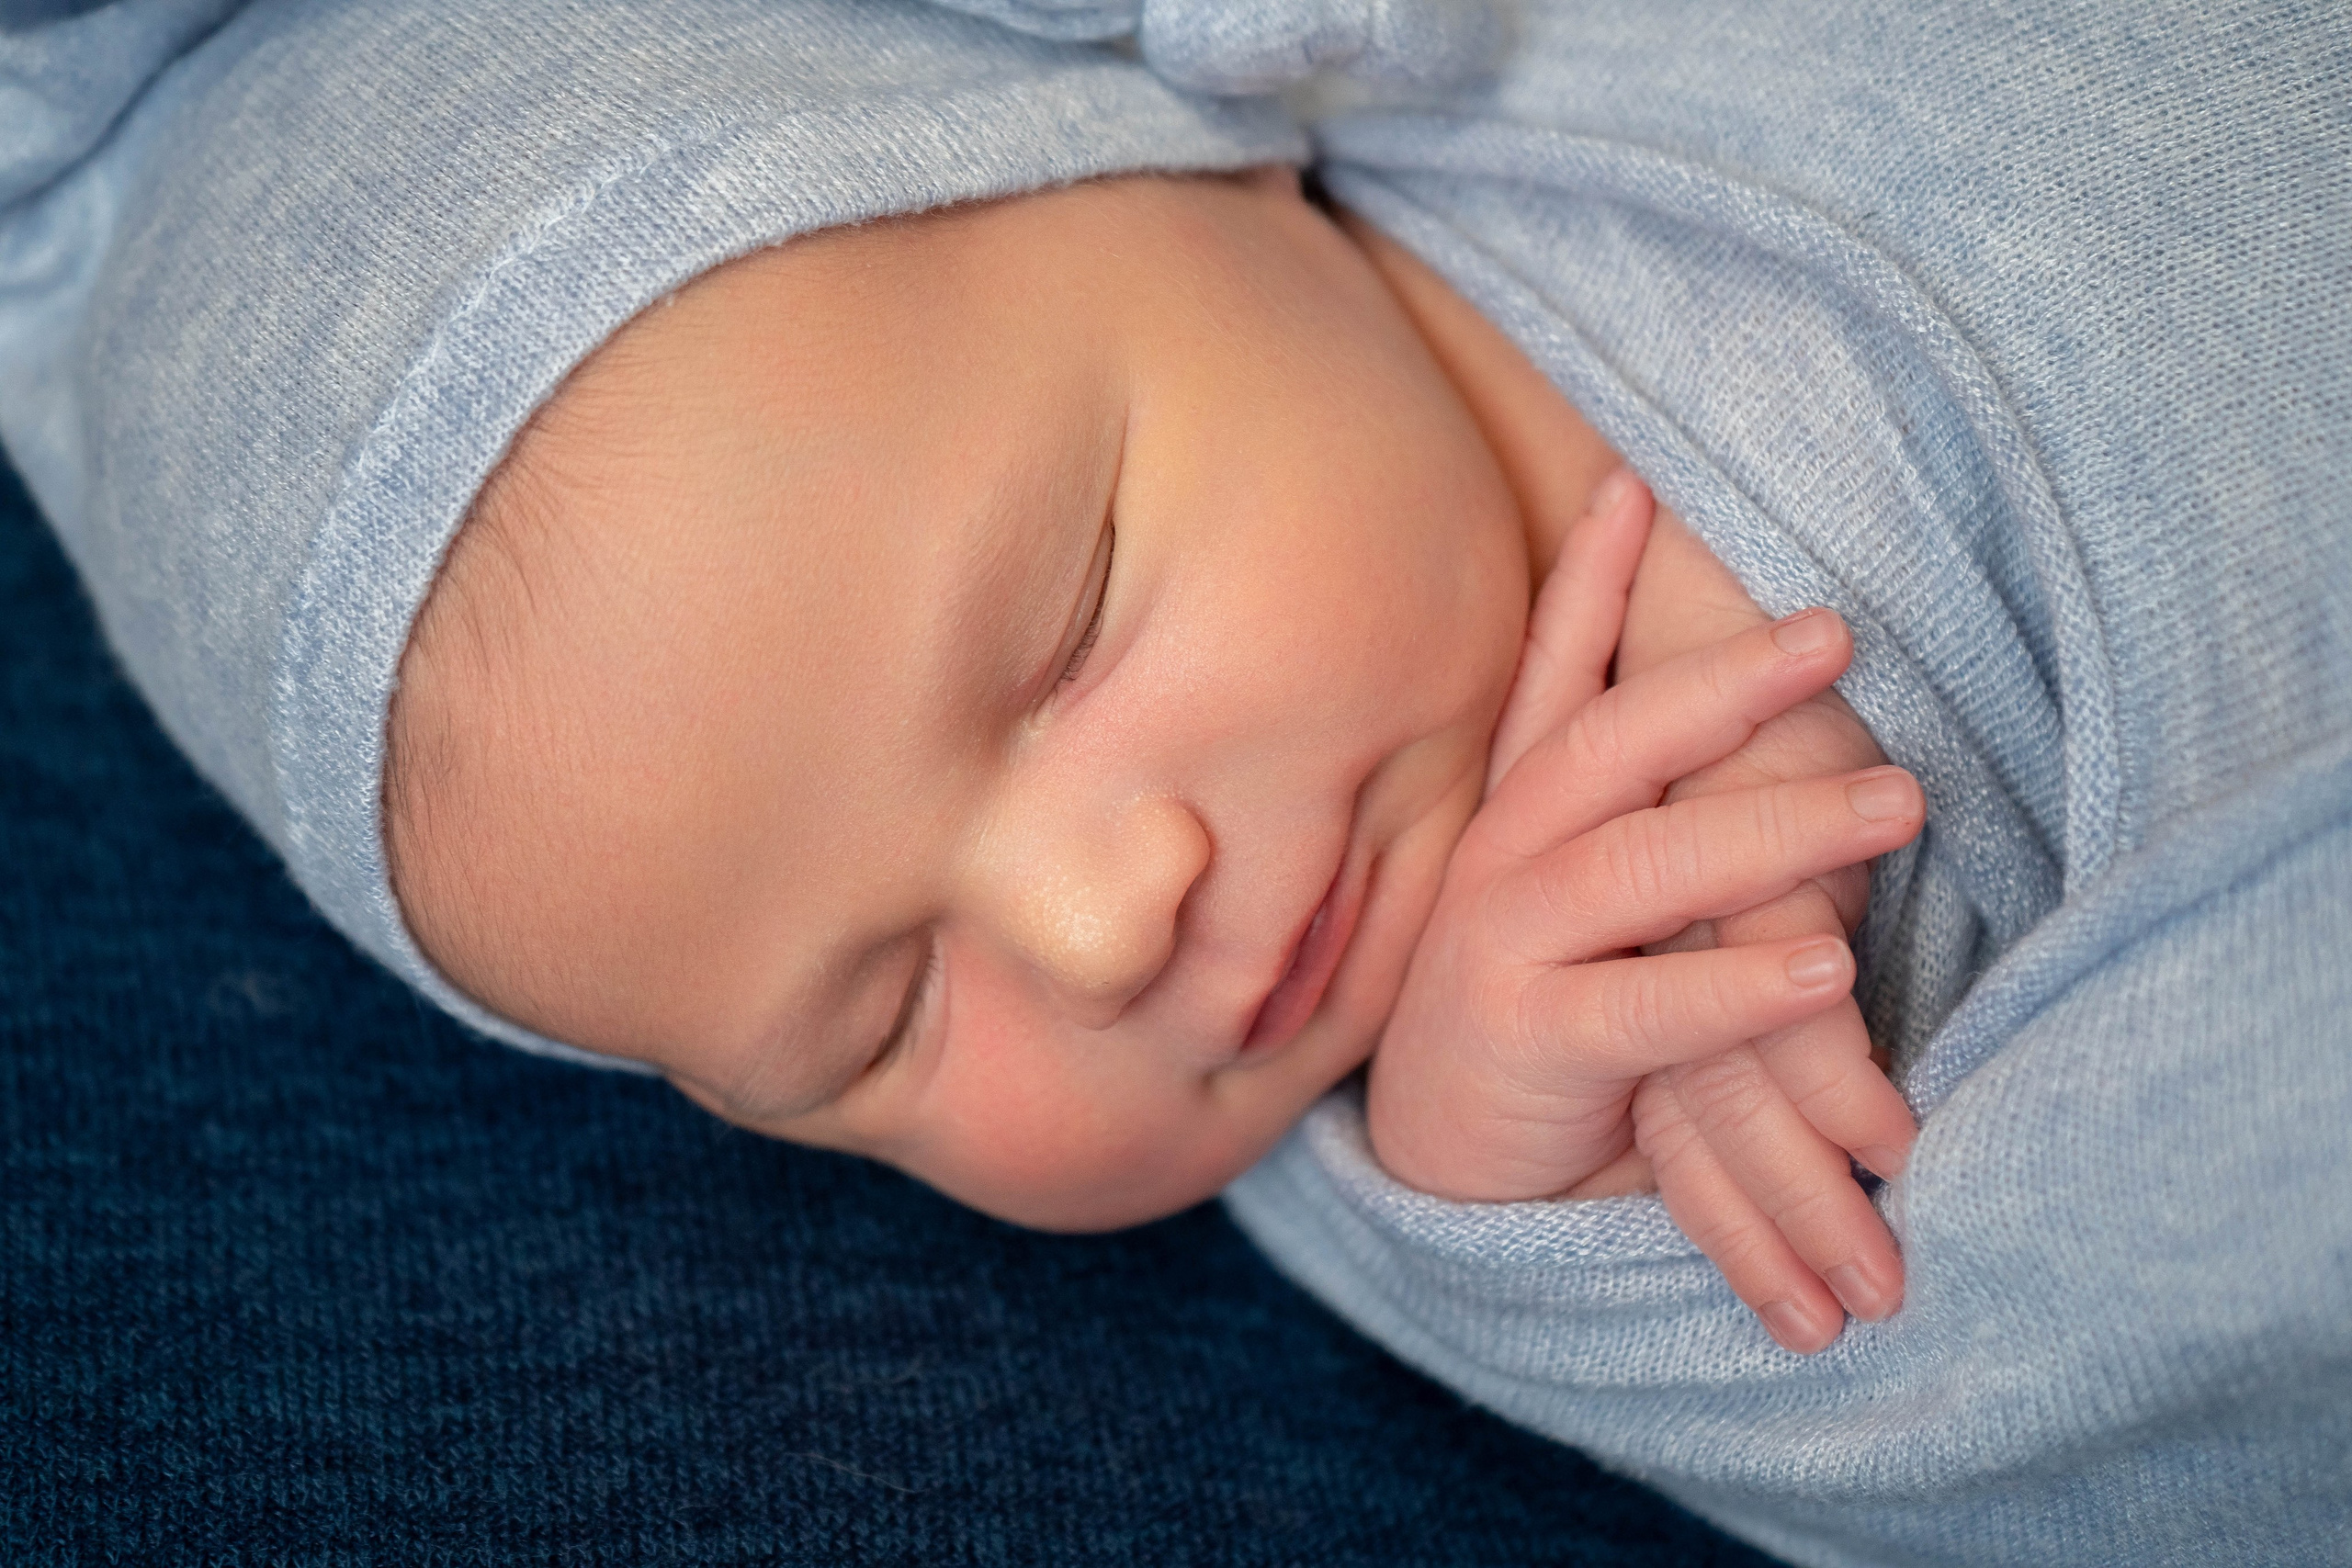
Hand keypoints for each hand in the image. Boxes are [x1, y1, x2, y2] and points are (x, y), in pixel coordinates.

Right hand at [1368, 476, 1926, 1352]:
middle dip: (1721, 685)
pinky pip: (1642, 1008)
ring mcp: (1498, 944)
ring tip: (1897, 804)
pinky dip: (1736, 985)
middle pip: (1610, 747)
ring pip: (1638, 867)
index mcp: (1522, 812)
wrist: (1451, 1158)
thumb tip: (1779, 721)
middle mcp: (1500, 858)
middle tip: (1837, 636)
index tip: (1635, 487)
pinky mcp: (1523, 1041)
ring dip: (1774, 832)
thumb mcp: (1595, 898)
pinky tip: (1825, 965)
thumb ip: (1657, 817)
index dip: (1588, 581)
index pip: (1555, 677)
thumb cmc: (1554, 1006)